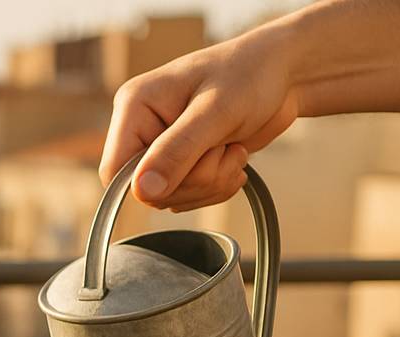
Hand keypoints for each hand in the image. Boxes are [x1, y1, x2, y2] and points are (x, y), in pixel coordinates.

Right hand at [99, 26, 298, 209]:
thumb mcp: (216, 112)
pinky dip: (216, 188)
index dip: (148, 184)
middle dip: (194, 181)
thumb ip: (178, 150)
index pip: (114, 171)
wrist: (284, 75)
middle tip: (224, 151)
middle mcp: (142, 129)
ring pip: (170, 198)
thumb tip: (142, 190)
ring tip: (233, 151)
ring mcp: (163, 147)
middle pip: (147, 191)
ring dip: (209, 184)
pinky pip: (188, 197)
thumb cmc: (250, 74)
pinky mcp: (183, 162)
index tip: (187, 169)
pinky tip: (233, 160)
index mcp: (135, 107)